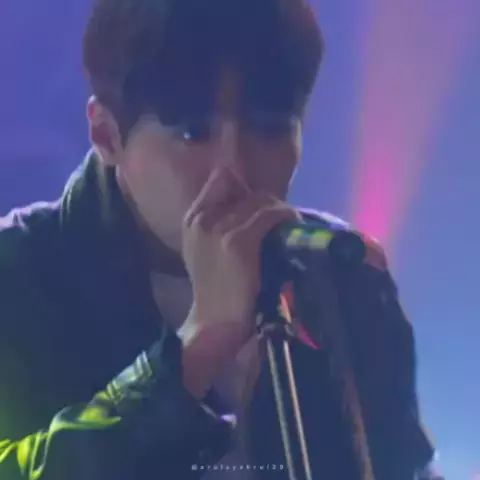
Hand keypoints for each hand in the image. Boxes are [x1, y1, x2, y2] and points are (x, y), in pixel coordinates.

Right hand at [181, 167, 298, 356]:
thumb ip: (221, 221)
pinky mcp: (239, 242)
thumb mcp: (207, 249)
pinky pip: (271, 215)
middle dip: (267, 203)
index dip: (244, 188)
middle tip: (281, 220)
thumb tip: (254, 200)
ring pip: (262, 201)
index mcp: (194, 218)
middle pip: (247, 191)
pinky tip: (293, 227)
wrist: (214, 323)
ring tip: (289, 226)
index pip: (222, 178)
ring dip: (280, 211)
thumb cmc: (217, 288)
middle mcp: (204, 218)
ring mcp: (220, 229)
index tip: (259, 203)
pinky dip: (286, 218)